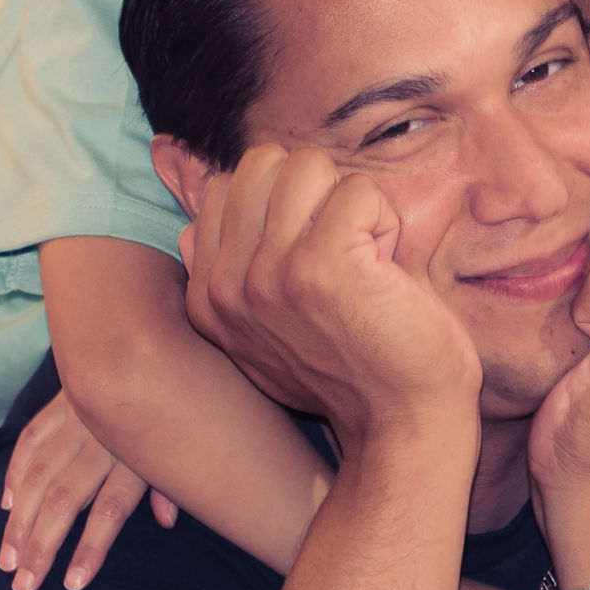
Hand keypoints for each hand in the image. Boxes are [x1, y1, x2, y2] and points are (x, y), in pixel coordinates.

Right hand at [0, 389, 178, 589]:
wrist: (152, 332)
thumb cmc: (179, 396)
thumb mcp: (187, 438)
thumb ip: (174, 482)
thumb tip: (168, 523)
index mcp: (137, 452)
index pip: (111, 508)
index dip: (91, 548)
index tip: (72, 583)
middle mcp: (102, 439)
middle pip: (66, 500)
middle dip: (42, 547)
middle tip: (24, 586)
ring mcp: (77, 419)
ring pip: (39, 476)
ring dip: (20, 521)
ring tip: (8, 559)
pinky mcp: (62, 403)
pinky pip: (32, 440)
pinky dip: (17, 473)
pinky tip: (10, 505)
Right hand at [180, 145, 481, 446]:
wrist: (405, 427)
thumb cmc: (356, 373)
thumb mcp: (267, 331)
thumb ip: (229, 273)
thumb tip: (184, 216)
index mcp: (208, 298)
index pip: (225, 187)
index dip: (287, 205)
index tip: (316, 264)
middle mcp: (226, 286)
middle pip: (262, 162)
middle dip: (317, 191)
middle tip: (347, 254)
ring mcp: (267, 275)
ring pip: (305, 164)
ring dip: (352, 203)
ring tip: (367, 262)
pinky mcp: (318, 266)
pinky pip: (357, 190)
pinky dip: (386, 220)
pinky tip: (387, 274)